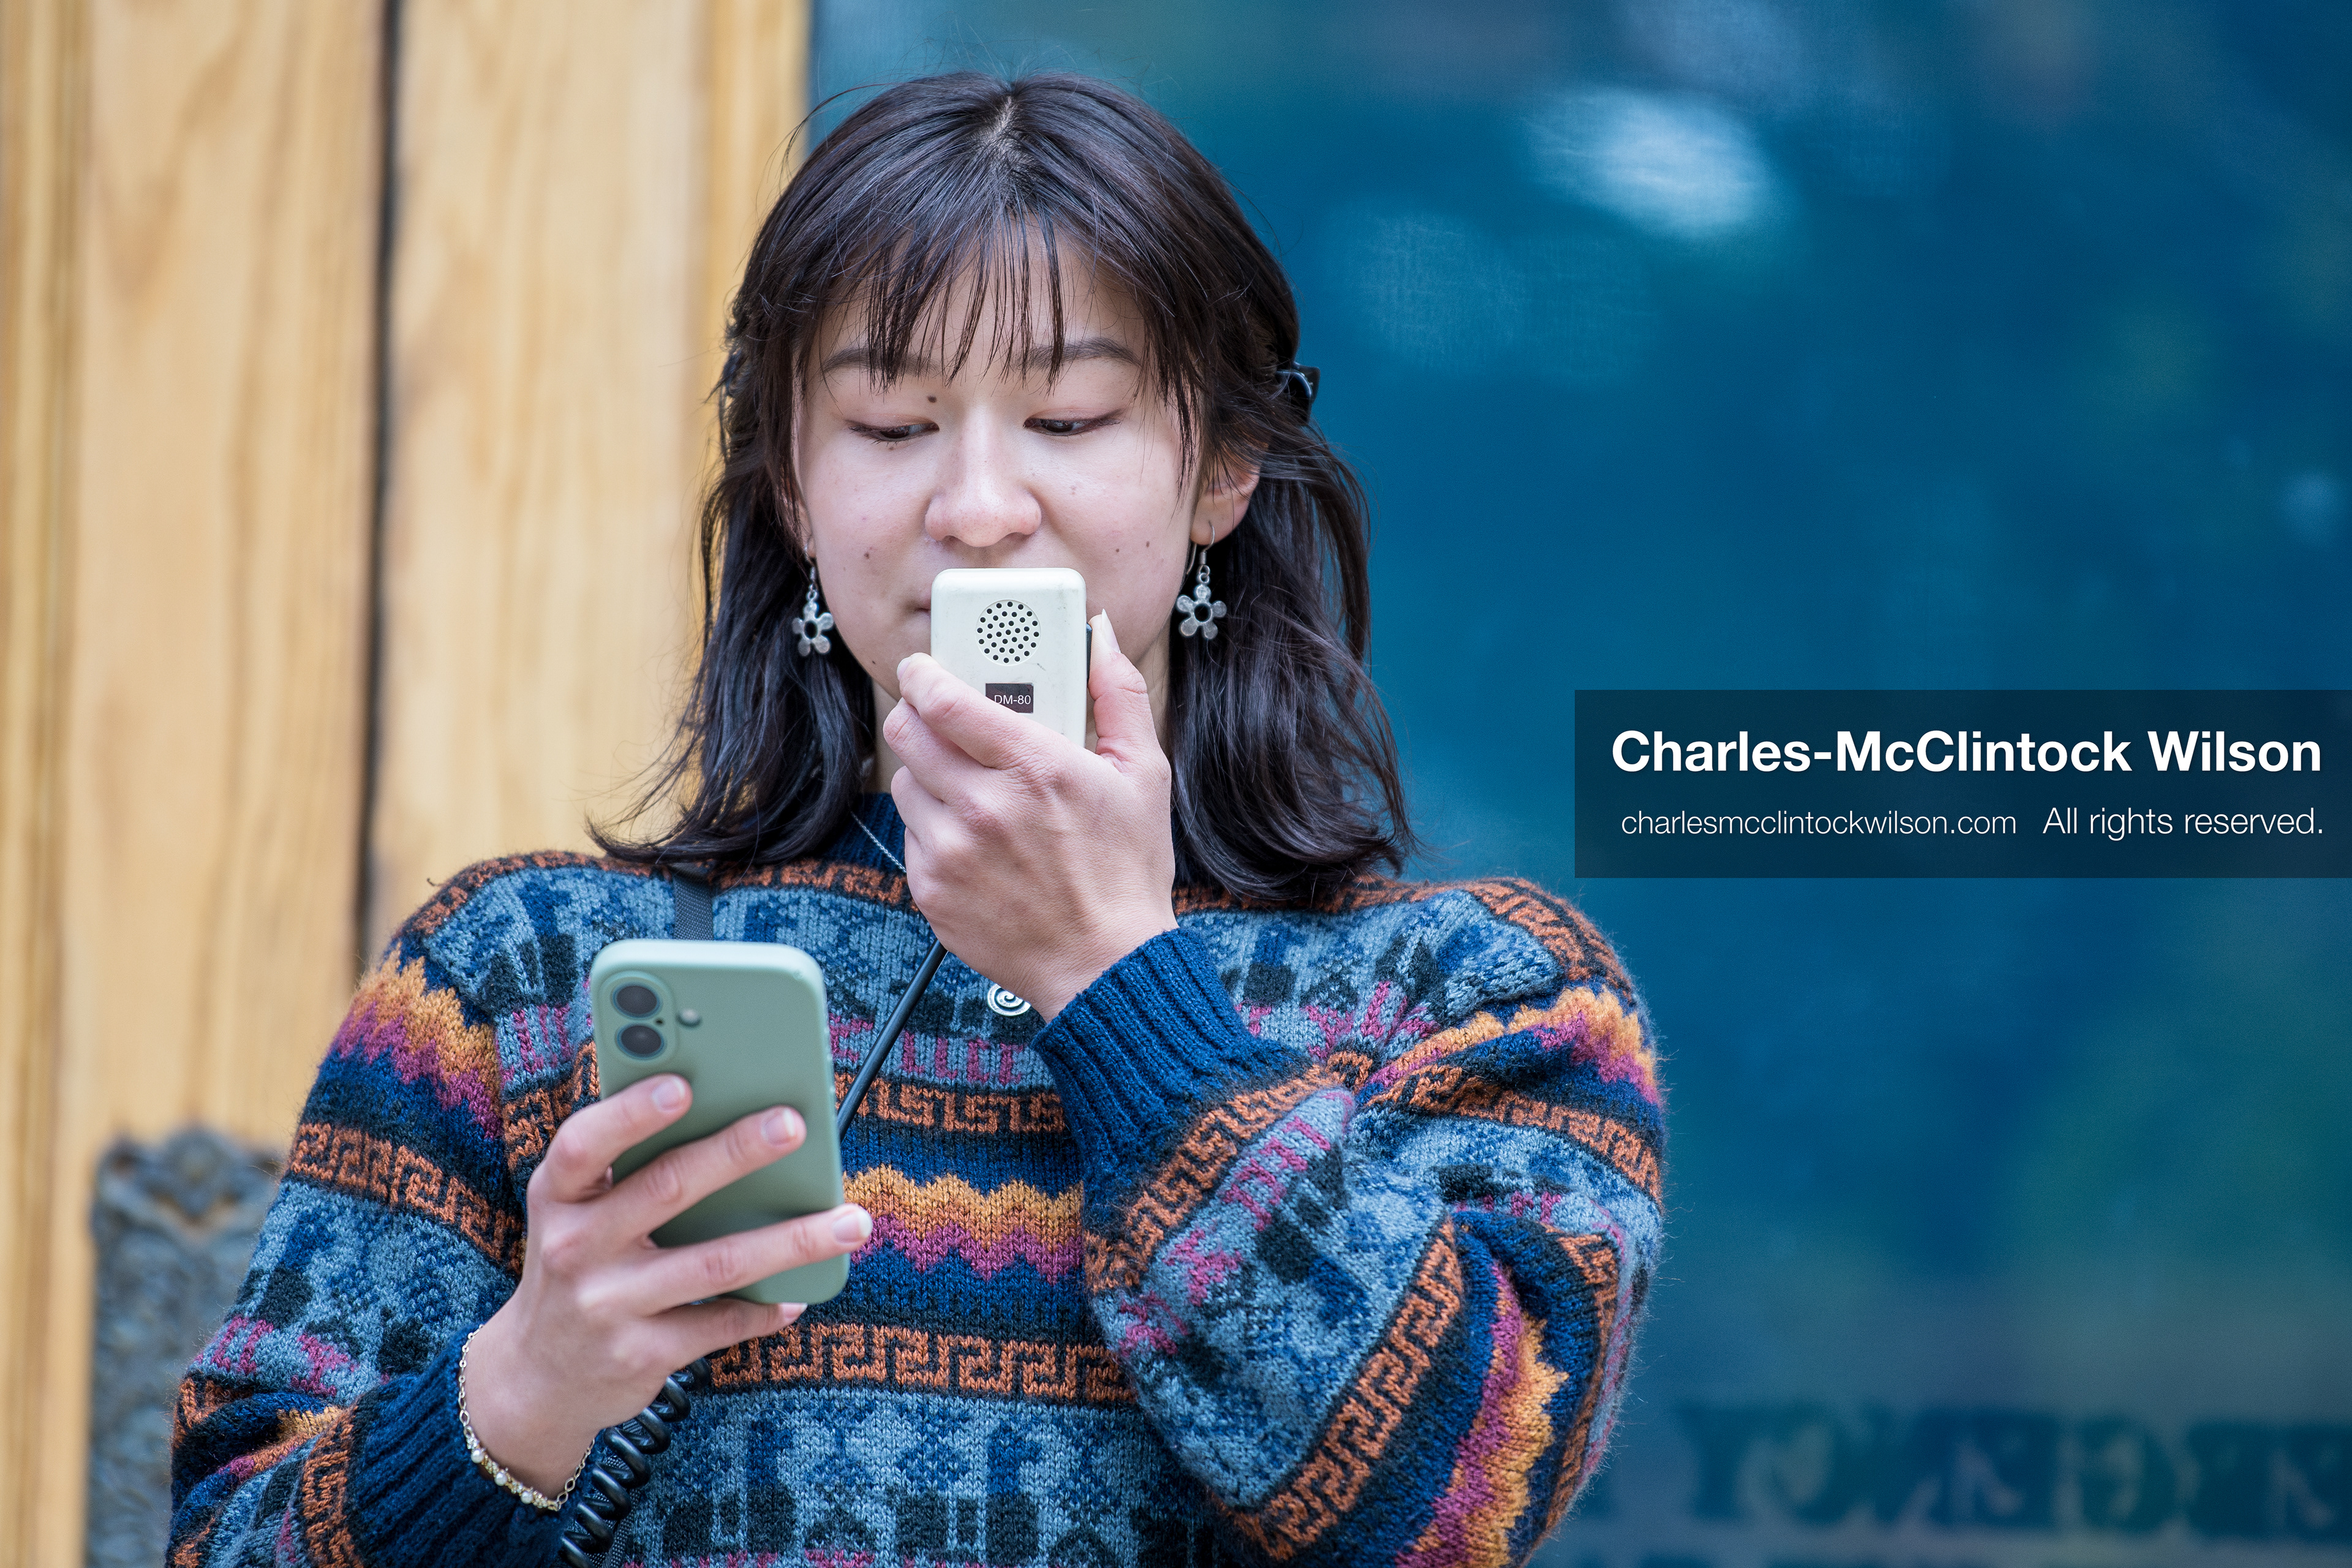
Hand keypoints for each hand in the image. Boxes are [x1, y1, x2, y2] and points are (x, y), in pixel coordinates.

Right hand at [463, 1074, 871, 1492]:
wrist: (538, 1380)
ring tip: (850, 1222)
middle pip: (667, 1188)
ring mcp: (608, 1305)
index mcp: (560, 1196)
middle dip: (736, 1152)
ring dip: (792, 1240)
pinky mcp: (640, 1354)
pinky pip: (721, 1322)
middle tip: (794, 1125)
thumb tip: (726, 1111)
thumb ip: (628, 1168)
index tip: (683, 1083)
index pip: (585, 1144)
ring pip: (716, 1261)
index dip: (631, 1113)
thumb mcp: (577, 1214)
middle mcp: (575, 1248)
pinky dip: (767, 1306)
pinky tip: (800, 1291)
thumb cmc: (578, 1266)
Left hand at [886, 612, 1178, 1017]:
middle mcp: (984, 807)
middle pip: (907, 732)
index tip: (925, 667)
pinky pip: (912, 835)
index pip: (942, 699)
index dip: (923, 673)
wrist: (1104, 965)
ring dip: (929, 774)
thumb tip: (1101, 637)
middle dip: (917, 714)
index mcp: (1035, 767)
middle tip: (940, 718)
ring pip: (905, 782)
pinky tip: (976, 839)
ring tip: (973, 788)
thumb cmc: (1126, 872)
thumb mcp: (1144, 774)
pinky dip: (935, 828)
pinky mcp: (932, 890)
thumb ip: (1118, 695)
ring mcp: (952, 851)